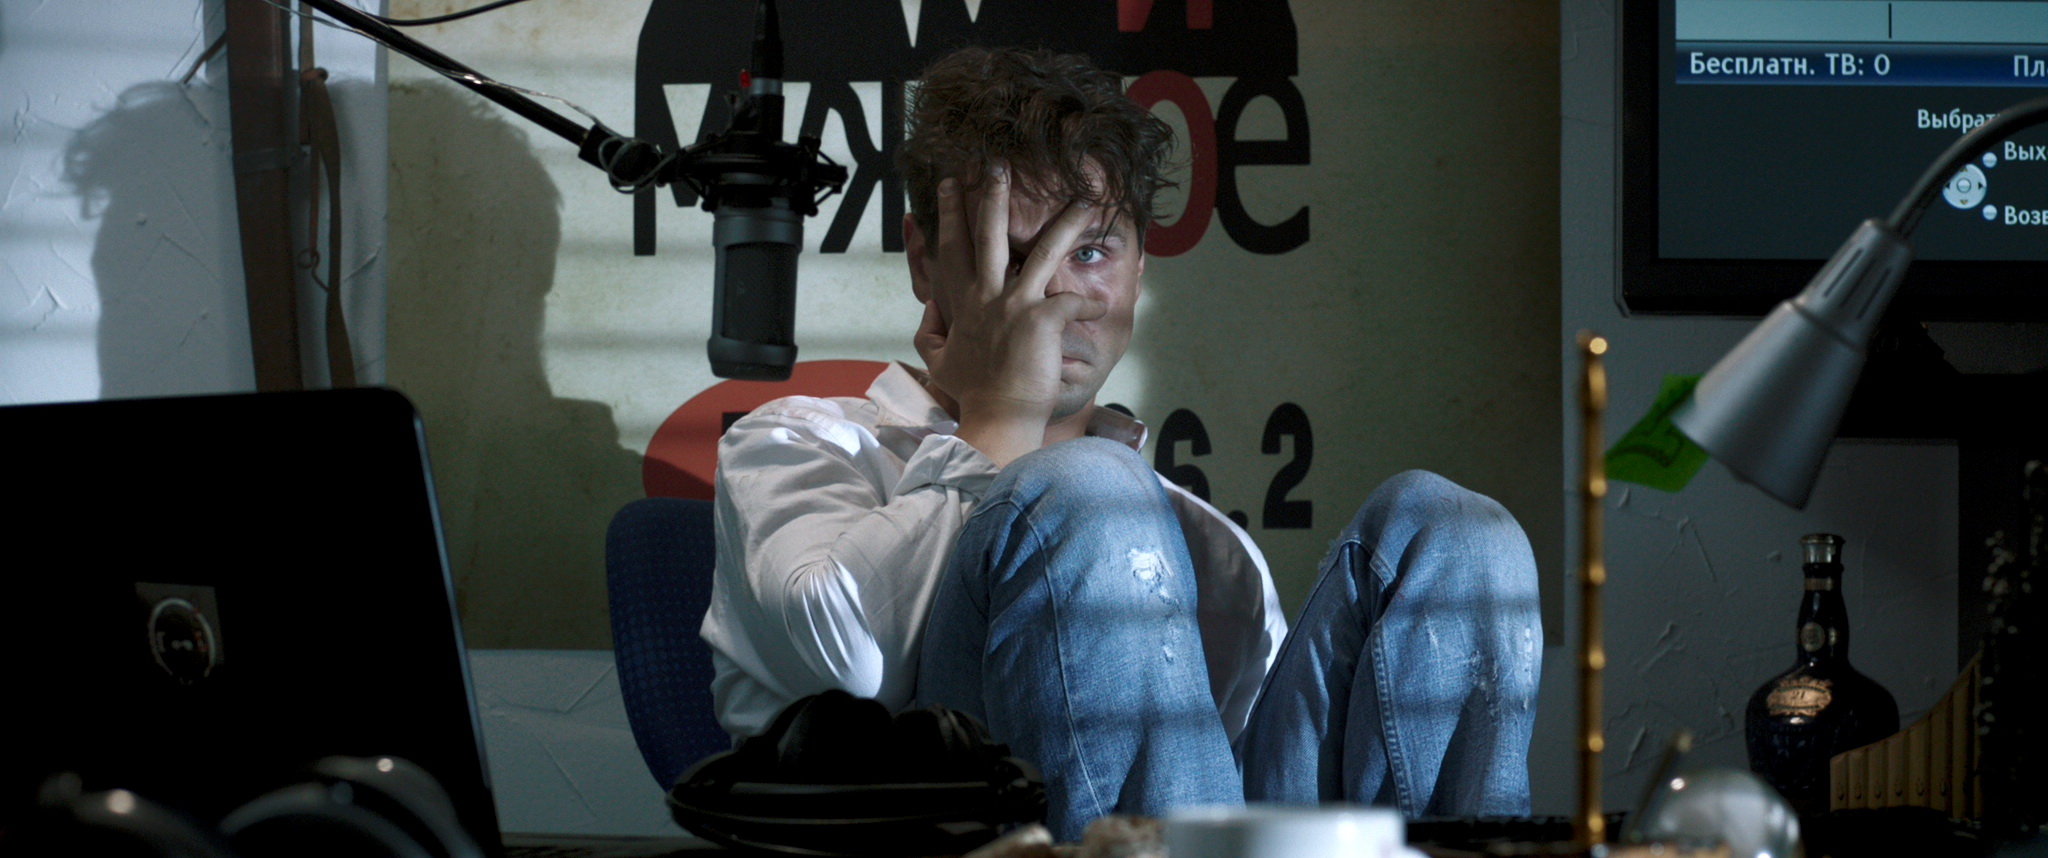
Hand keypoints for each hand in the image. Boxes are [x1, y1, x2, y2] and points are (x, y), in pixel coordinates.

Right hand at [913, 165, 1106, 465]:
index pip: (953, 249)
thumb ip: (931, 331)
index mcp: (964, 304)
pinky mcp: (1042, 320)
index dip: (952, 214)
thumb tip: (931, 307)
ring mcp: (1015, 305)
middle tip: (997, 164)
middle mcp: (987, 297)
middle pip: (988, 235)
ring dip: (1065, 224)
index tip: (952, 185)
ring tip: (1085, 201)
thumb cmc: (973, 394)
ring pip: (1043, 252)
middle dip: (992, 196)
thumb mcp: (939, 361)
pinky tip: (1103, 305)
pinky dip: (1090, 303)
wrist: (997, 419)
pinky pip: (1073, 301)